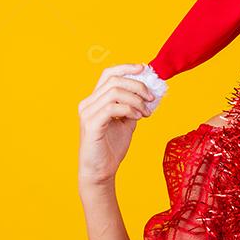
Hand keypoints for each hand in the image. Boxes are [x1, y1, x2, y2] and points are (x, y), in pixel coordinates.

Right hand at [78, 63, 155, 189]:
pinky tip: (137, 117)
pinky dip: (129, 109)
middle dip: (137, 86)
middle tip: (151, 98)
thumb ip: (133, 107)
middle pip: (114, 81)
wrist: (101, 172)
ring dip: (136, 100)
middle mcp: (88, 103)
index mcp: (95, 100)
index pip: (108, 74)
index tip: (144, 69)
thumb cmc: (111, 148)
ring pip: (115, 92)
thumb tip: (149, 94)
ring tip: (145, 112)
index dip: (126, 67)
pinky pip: (112, 107)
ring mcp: (88, 113)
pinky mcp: (91, 124)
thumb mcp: (126, 123)